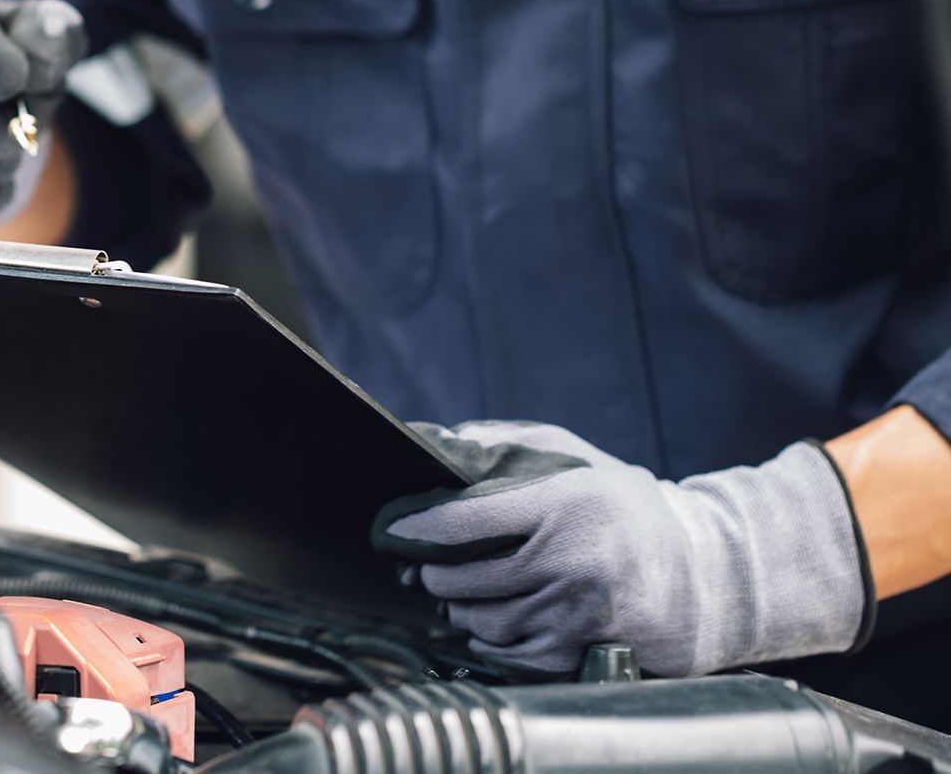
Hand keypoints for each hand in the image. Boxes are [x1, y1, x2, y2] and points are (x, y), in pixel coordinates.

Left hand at [373, 421, 871, 676]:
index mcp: (562, 507)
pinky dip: (487, 640)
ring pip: (480, 621)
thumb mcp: (575, 460)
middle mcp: (569, 562)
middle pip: (461, 579)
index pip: (460, 523)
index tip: (390, 530)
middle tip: (419, 566)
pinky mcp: (582, 651)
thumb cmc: (626, 508)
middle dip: (429, 574)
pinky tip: (487, 620)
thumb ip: (506, 444)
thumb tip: (439, 440)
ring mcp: (576, 613)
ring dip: (455, 609)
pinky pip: (509, 654)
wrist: (705, 574)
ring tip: (455, 591)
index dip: (413, 529)